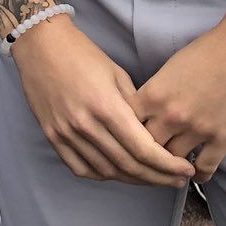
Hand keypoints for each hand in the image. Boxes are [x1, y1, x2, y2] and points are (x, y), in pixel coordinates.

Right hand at [10, 15, 194, 186]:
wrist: (40, 45)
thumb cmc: (82, 54)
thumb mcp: (117, 74)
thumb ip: (136, 107)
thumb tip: (154, 134)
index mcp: (106, 106)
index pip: (143, 149)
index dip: (168, 165)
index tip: (184, 169)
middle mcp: (85, 124)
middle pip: (128, 165)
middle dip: (158, 177)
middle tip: (176, 179)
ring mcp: (65, 133)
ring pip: (106, 171)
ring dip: (133, 179)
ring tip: (152, 178)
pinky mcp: (52, 136)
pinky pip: (80, 168)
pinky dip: (102, 175)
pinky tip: (118, 173)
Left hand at [130, 18, 225, 179]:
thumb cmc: (210, 49)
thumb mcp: (171, 67)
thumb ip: (157, 91)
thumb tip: (148, 109)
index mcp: (154, 94)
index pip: (126, 125)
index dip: (126, 135)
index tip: (129, 141)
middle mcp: (171, 115)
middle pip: (146, 148)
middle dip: (145, 155)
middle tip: (147, 162)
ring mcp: (198, 129)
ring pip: (174, 161)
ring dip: (171, 167)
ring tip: (170, 171)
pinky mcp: (224, 138)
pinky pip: (205, 167)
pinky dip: (199, 175)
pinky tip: (196, 175)